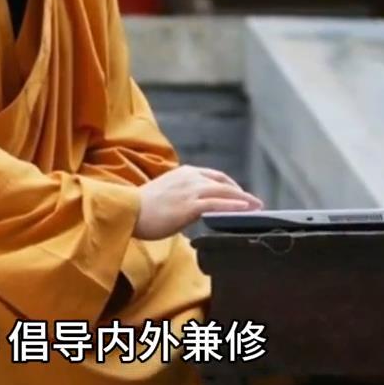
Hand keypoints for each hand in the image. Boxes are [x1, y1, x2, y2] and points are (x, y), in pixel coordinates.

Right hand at [133, 165, 262, 239]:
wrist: (127, 211)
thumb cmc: (140, 208)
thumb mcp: (164, 194)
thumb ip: (181, 195)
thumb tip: (194, 208)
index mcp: (183, 173)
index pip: (214, 176)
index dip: (230, 185)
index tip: (239, 194)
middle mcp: (189, 177)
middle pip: (223, 182)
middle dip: (241, 193)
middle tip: (255, 203)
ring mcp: (190, 190)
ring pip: (224, 192)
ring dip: (244, 200)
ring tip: (257, 207)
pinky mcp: (190, 205)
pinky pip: (218, 204)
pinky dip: (234, 206)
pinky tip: (245, 210)